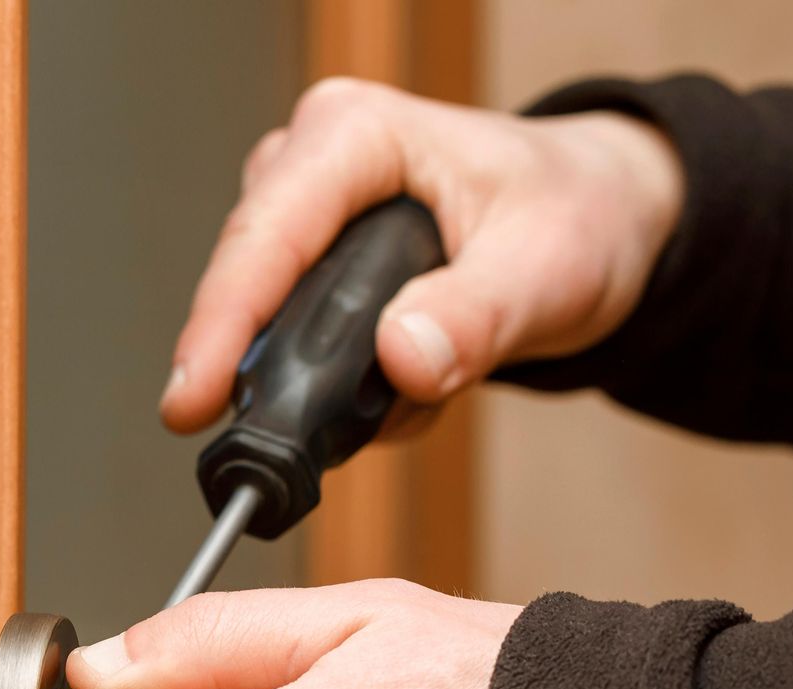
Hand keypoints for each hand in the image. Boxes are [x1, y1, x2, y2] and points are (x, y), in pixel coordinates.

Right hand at [161, 77, 683, 432]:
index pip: (264, 237)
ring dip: (331, 391)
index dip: (220, 326)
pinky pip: (294, 349)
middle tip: (311, 448)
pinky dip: (350, 393)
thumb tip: (400, 357)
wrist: (599, 222)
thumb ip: (476, 316)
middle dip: (278, 377)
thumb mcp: (548, 269)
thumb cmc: (577, 216)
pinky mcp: (310, 267)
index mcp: (356, 136)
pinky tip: (410, 389)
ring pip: (269, 330)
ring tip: (416, 398)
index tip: (194, 402)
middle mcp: (313, 165)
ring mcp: (305, 218)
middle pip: (248, 286)